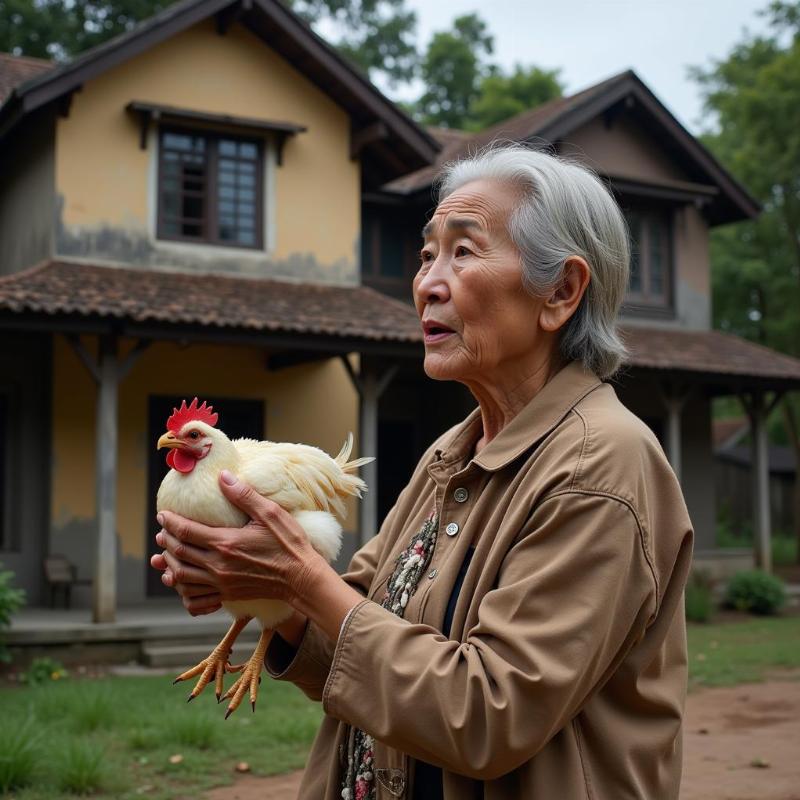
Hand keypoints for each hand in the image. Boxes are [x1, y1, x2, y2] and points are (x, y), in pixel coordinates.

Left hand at [151, 470, 324, 614]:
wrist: (301, 578)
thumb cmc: (289, 544)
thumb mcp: (270, 514)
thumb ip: (244, 496)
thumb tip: (223, 476)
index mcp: (226, 543)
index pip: (186, 531)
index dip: (170, 522)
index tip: (163, 514)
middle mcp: (219, 565)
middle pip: (179, 553)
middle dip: (165, 541)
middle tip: (162, 531)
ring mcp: (221, 583)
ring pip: (181, 575)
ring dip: (169, 563)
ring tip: (164, 554)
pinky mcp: (227, 594)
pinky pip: (194, 596)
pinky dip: (181, 589)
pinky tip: (180, 581)